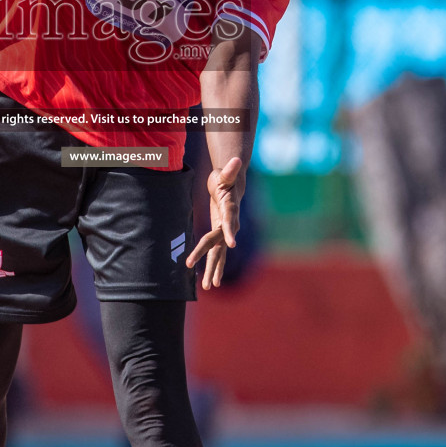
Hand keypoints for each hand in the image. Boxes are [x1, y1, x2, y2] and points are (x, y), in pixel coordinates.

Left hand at [185, 156, 244, 289]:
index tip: (233, 244)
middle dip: (213, 263)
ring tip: (208, 287)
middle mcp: (229, 226)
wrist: (232, 186)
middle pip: (219, 246)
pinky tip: (209, 281)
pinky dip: (213, 266)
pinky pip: (217, 253)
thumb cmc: (226, 179)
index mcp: (230, 212)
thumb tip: (236, 159)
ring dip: (214, 271)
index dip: (230, 232)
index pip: (229, 223)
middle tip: (209, 281)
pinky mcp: (220, 235)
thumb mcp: (225, 174)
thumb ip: (230, 169)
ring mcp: (225, 232)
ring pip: (220, 254)